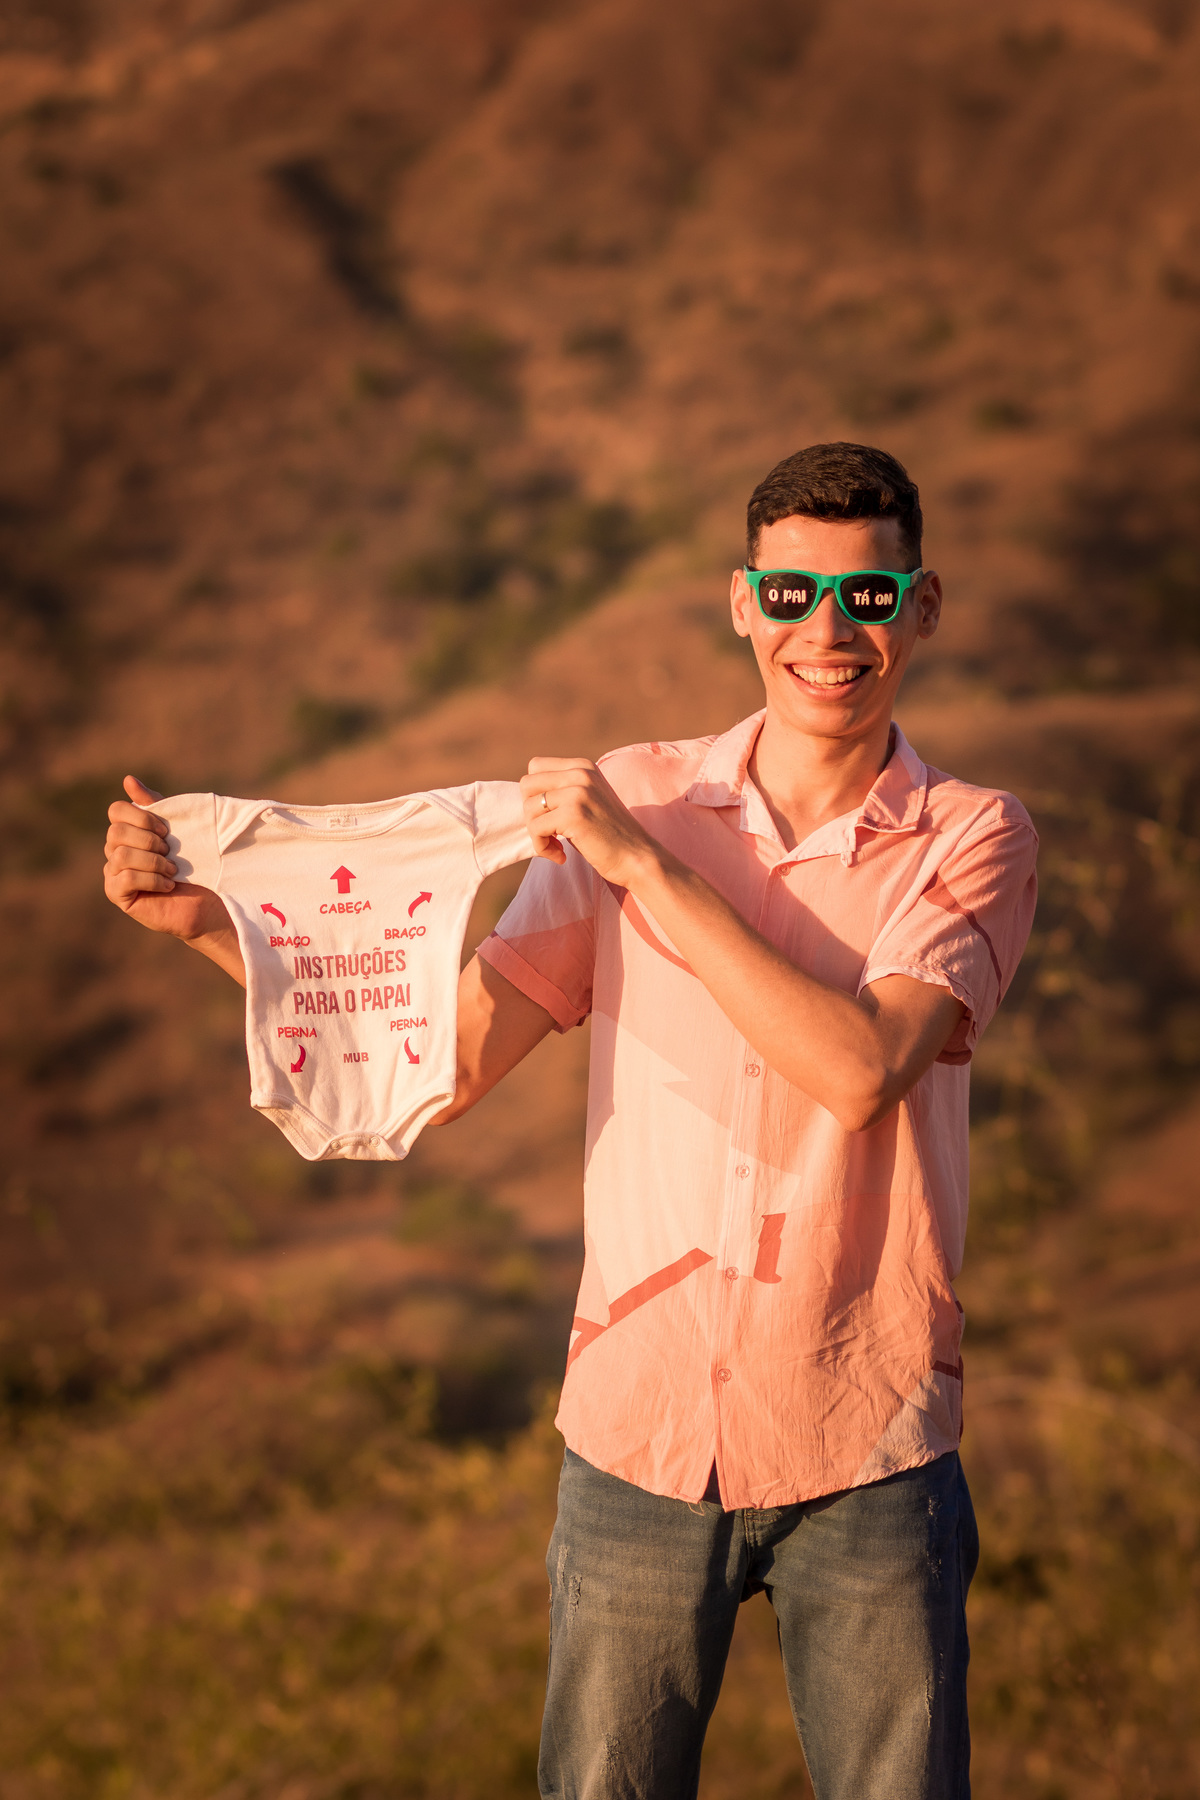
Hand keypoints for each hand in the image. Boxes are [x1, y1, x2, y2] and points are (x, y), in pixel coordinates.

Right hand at [104, 776, 229, 941]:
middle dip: (149, 841)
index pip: (116, 810)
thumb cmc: (194, 863)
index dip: (142, 816)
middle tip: (171, 852)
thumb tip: (128, 779)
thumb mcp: (177, 827)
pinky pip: (125, 878)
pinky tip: (168, 885)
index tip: (167, 830)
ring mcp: (113, 871)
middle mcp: (114, 849)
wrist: (207, 899)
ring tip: (173, 871)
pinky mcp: (116, 893)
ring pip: (121, 855)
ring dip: (154, 862)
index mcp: (128, 829)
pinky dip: (151, 880)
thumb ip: (154, 804)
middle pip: (116, 831)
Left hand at [520, 758, 662, 886]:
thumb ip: (562, 790)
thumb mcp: (587, 800)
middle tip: (550, 832)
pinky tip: (561, 856)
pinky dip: (542, 847)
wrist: (637, 858)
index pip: (535, 767)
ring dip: (536, 833)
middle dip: (532, 813)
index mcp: (583, 766)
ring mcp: (578, 792)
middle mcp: (580, 773)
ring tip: (557, 847)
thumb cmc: (608, 835)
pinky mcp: (573, 815)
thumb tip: (523, 796)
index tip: (551, 816)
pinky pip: (536, 828)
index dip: (535, 794)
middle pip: (526, 784)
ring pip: (528, 808)